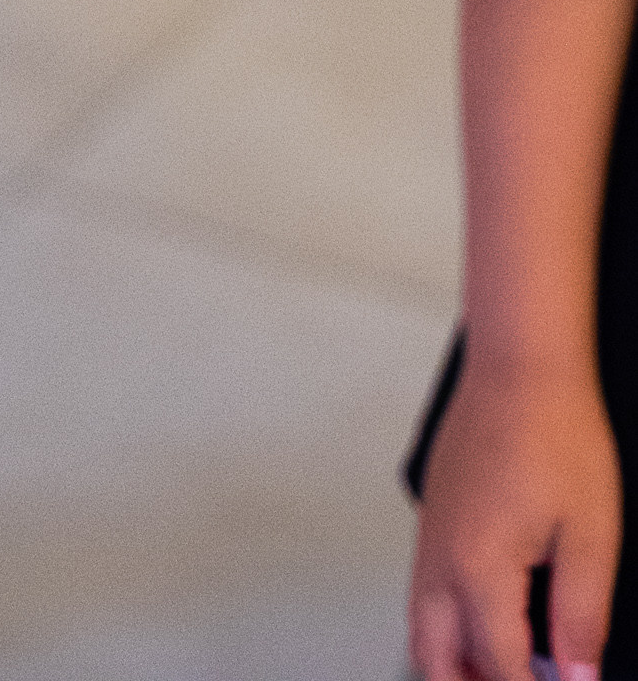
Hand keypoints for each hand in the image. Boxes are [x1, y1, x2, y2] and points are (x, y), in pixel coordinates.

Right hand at [410, 355, 620, 680]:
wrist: (519, 365)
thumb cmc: (555, 431)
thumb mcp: (591, 537)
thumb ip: (582, 617)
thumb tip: (577, 674)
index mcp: (480, 568)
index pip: (503, 665)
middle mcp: (442, 556)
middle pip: (437, 657)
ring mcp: (430, 532)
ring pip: (421, 623)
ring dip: (451, 660)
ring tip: (492, 672)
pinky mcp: (432, 512)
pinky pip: (423, 585)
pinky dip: (444, 620)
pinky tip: (481, 616)